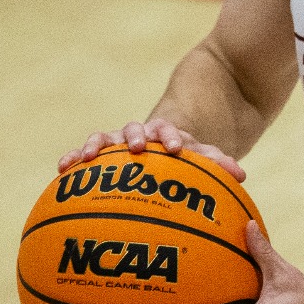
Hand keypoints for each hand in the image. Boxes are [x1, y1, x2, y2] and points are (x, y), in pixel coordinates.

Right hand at [59, 118, 246, 181]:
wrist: (166, 148)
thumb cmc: (185, 157)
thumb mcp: (202, 157)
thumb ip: (218, 163)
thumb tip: (241, 174)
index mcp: (165, 132)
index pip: (167, 129)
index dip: (170, 137)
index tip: (175, 149)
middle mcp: (140, 134)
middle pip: (134, 129)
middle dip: (135, 137)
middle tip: (138, 148)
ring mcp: (118, 143)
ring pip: (105, 138)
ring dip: (97, 145)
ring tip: (88, 157)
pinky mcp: (101, 155)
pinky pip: (86, 154)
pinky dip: (74, 157)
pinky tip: (62, 168)